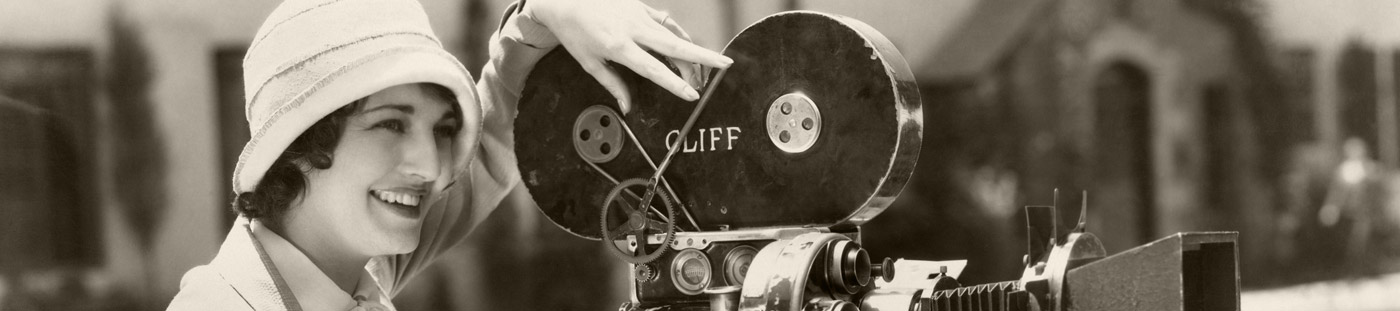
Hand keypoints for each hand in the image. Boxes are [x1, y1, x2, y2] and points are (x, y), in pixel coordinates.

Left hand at [525, 0, 732, 113]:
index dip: (674, 83)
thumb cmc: (574, 31)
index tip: (691, 94)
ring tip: (706, 69)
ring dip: (693, 50)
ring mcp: (639, 15)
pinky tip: (688, 44)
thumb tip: (628, 106)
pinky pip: (666, 21)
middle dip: (702, 57)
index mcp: (618, 46)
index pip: (653, 68)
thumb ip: (613, 84)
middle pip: (674, 45)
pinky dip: (680, 33)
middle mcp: (633, 29)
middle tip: (725, 65)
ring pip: (674, 33)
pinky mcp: (641, 7)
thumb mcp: (589, 62)